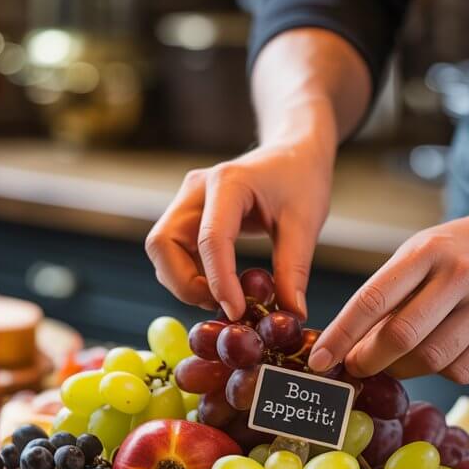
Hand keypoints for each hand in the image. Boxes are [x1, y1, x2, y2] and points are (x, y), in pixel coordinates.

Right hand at [146, 135, 334, 319]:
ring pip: (163, 252)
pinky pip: (174, 253)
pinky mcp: (187, 215)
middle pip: (163, 244)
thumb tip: (291, 316)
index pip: (210, 238)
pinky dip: (191, 276)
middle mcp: (196, 189)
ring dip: (185, 282)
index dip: (218, 280)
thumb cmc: (300, 179)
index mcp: (227, 182)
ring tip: (227, 296)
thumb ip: (294, 269)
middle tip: (221, 305)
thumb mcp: (306, 223)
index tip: (236, 311)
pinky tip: (222, 285)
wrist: (292, 153)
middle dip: (184, 283)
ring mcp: (186, 201)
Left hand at [309, 204, 468, 383]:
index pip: (373, 299)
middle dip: (369, 359)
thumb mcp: (414, 256)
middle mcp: (461, 275)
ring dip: (402, 370)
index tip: (319, 360)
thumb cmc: (450, 253)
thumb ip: (383, 297)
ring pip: (432, 359)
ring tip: (392, 361)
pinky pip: (461, 371)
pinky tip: (432, 358)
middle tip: (355, 367)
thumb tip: (346, 349)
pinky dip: (437, 373)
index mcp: (427, 252)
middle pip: (403, 336)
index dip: (341, 335)